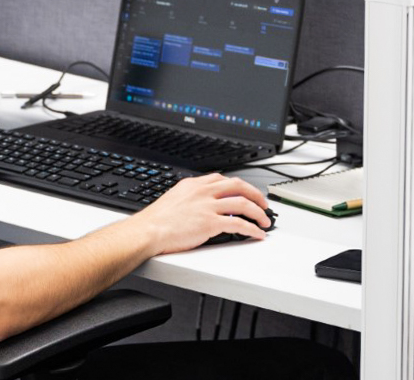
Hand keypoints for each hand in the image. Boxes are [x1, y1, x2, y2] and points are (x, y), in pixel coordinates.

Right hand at [129, 174, 270, 254]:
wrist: (148, 231)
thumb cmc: (156, 220)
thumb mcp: (173, 199)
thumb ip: (190, 198)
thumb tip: (200, 206)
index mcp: (193, 185)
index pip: (222, 179)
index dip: (238, 185)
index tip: (245, 192)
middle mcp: (202, 192)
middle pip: (238, 186)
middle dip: (256, 195)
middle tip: (263, 204)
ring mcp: (207, 206)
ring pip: (243, 203)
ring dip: (259, 213)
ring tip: (265, 221)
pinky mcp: (210, 223)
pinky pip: (239, 224)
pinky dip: (252, 229)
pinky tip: (257, 234)